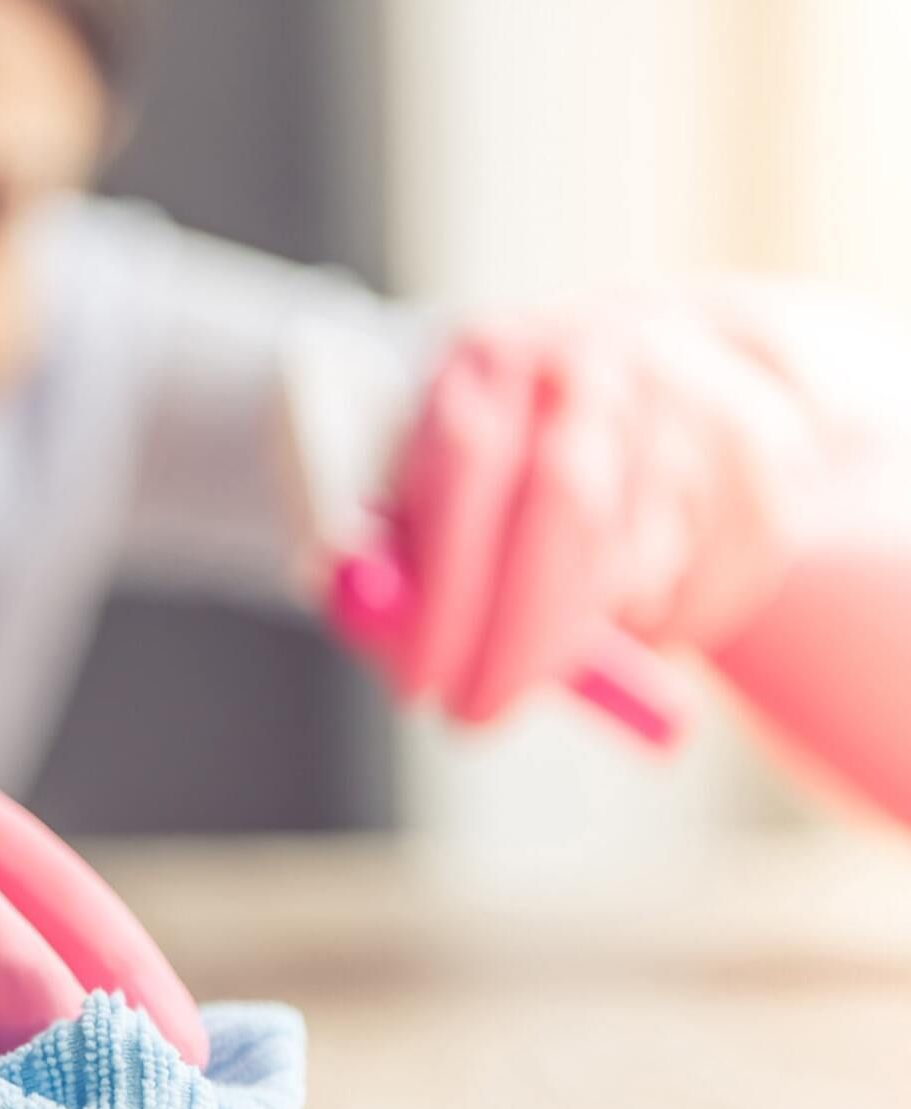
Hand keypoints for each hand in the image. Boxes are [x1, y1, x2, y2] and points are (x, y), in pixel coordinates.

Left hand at [358, 289, 869, 724]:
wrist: (661, 366)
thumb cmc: (506, 456)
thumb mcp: (431, 484)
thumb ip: (396, 557)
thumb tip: (384, 633)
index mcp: (490, 359)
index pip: (467, 464)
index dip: (444, 586)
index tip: (421, 683)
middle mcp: (593, 365)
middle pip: (566, 505)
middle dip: (520, 634)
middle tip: (477, 715)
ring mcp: (685, 400)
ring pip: (637, 561)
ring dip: (586, 627)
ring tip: (553, 625)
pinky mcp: (759, 456)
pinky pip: (703, 582)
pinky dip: (656, 621)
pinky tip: (631, 590)